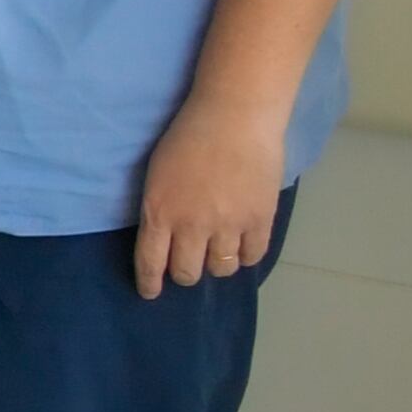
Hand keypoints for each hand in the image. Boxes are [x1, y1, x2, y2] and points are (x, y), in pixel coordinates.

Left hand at [131, 101, 286, 298]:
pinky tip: (243, 247)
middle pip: (188, 273)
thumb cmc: (188, 137)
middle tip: (189, 264)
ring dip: (217, 264)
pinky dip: (247, 256)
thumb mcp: (157, 175)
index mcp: (160, 213)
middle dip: (185, 273)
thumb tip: (164, 239)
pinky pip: (253, 256)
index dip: (150, 283)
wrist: (234, 118)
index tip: (151, 293)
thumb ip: (160, 209)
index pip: (151, 262)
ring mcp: (229, 225)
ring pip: (222, 268)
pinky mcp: (261, 220)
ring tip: (218, 251)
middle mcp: (193, 226)